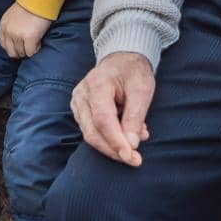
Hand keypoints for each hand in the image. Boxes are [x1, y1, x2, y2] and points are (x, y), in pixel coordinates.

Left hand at [0, 2, 51, 58]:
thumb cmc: (29, 5)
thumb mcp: (13, 15)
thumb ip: (10, 27)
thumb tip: (15, 41)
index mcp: (3, 25)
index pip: (4, 45)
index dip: (13, 47)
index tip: (20, 45)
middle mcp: (8, 31)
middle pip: (12, 52)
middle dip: (21, 51)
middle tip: (28, 46)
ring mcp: (18, 35)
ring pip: (22, 53)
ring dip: (29, 50)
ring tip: (35, 41)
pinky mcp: (29, 38)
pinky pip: (31, 52)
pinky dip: (35, 49)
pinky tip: (39, 42)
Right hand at [70, 52, 154, 166]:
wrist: (123, 60)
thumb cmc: (134, 72)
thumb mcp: (142, 89)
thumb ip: (136, 117)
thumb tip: (131, 145)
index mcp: (97, 83)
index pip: (103, 120)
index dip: (116, 141)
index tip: (132, 157)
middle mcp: (82, 94)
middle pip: (92, 131)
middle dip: (113, 150)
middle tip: (135, 160)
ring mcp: (77, 103)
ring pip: (90, 135)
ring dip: (112, 146)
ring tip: (135, 143)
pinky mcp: (80, 111)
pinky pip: (91, 131)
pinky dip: (109, 139)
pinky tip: (127, 136)